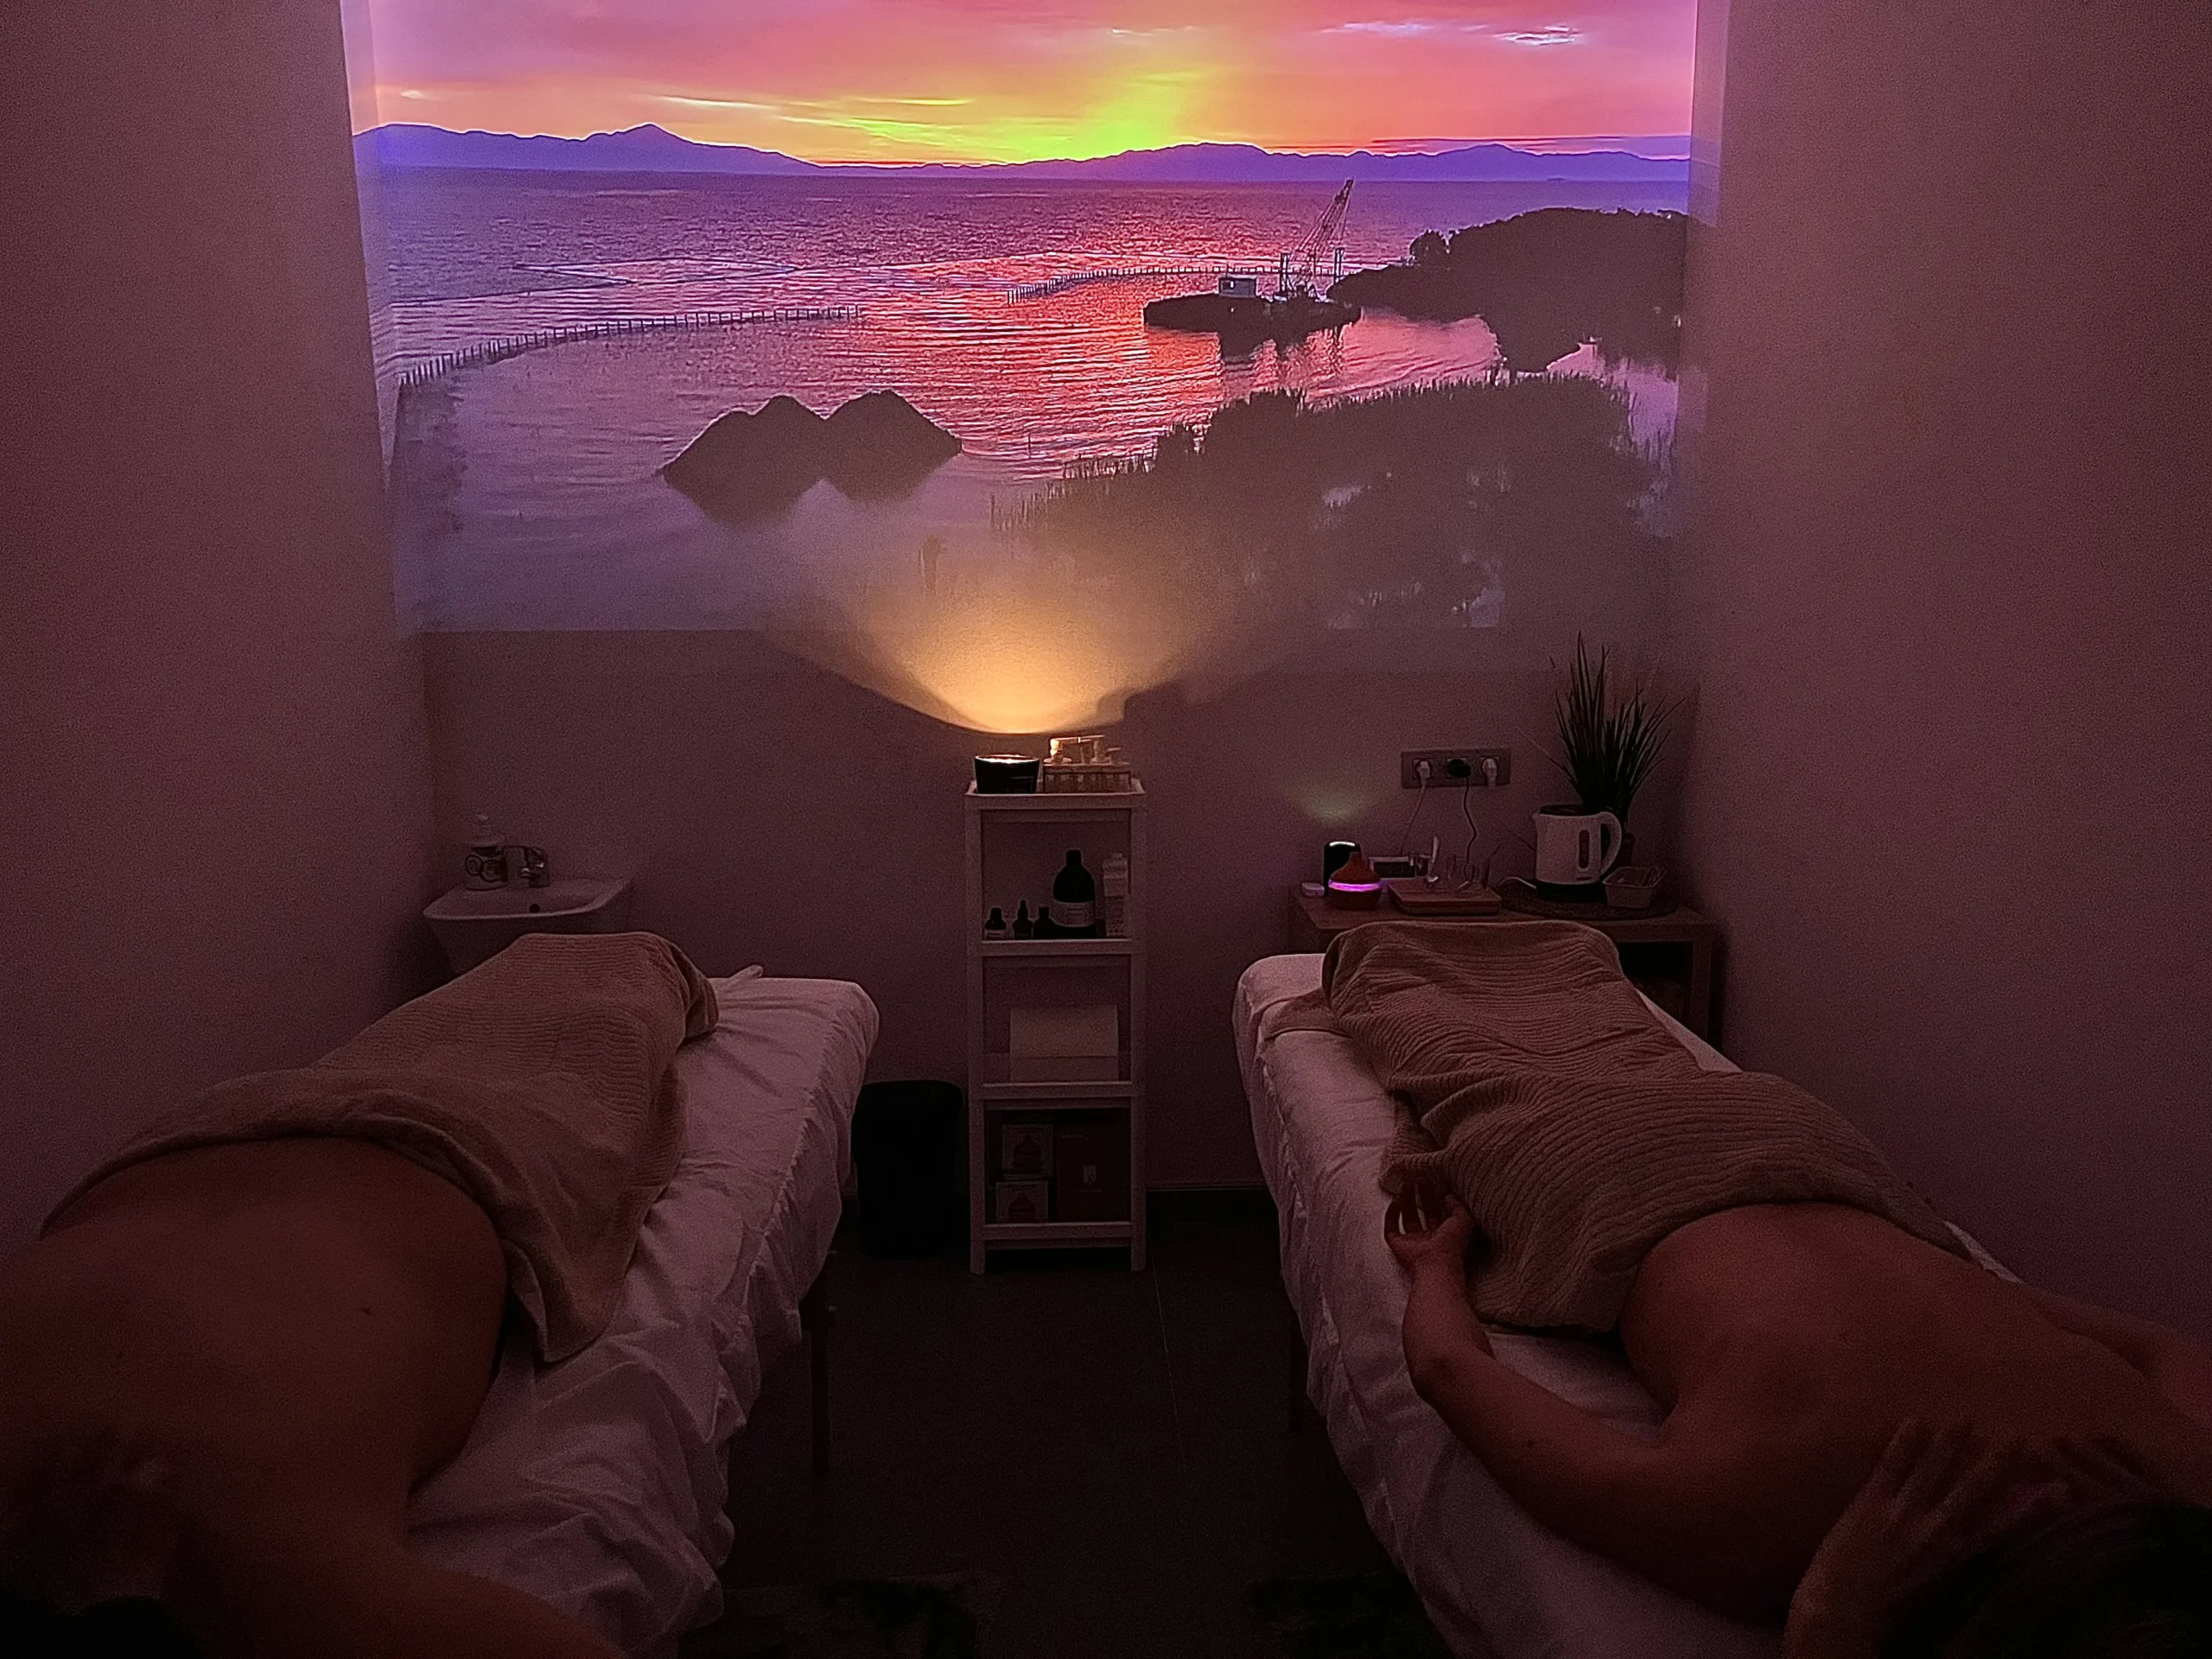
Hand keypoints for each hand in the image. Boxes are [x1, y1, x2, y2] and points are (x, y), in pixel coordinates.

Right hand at [1384, 1176, 1474, 1281]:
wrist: (1436, 1265)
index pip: (1440, 1213)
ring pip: (1407, 1218)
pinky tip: (1396, 1199)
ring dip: (1406, 1201)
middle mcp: (1429, 1239)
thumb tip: (1448, 1196)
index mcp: (1446, 1236)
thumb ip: (1458, 1206)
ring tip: (1406, 1184)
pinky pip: (1391, 1227)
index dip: (1437, 1198)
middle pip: (1423, 1213)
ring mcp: (1412, 1242)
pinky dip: (1392, 1213)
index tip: (1434, 1183)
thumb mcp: (1464, 1221)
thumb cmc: (1452, 1247)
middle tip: (1419, 1179)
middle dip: (1421, 1196)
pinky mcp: (1397, 1245)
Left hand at [1784, 1422, 2066, 1657]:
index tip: (2060, 1490)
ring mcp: (1903, 1512)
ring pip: (1933, 1469)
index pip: (2003, 1528)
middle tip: (2019, 1437)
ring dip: (1951, 1442)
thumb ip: (1960, 1566)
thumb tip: (1978, 1552)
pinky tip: (1915, 1420)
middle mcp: (1936, 1531)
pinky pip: (1891, 1465)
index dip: (2032, 1509)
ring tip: (1966, 1419)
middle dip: (1998, 1462)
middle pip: (1974, 1490)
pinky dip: (1904, 1442)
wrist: (1843, 1609)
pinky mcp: (1870, 1501)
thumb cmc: (1890, 1612)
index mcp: (1956, 1558)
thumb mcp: (1938, 1592)